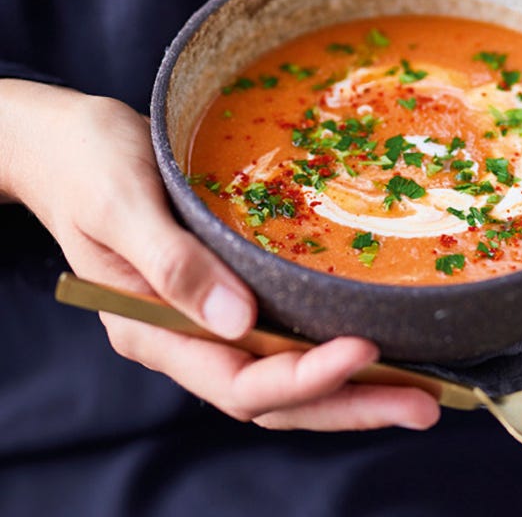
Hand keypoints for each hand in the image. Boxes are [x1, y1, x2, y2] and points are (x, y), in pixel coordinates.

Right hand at [0, 79, 438, 430]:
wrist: (68, 142)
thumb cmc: (87, 162)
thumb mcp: (120, 203)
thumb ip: (172, 264)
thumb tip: (238, 322)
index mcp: (150, 326)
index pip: (238, 379)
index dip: (305, 375)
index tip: (366, 351)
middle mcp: (184, 335)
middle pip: (274, 396)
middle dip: (351, 405)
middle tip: (426, 407)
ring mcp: (206, 319)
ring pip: (284, 375)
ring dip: (352, 390)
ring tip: (420, 392)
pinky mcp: (226, 290)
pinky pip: (282, 337)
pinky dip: (328, 349)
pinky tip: (376, 345)